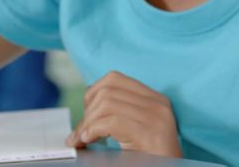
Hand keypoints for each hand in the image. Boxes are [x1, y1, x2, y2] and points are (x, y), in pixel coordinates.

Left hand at [66, 71, 181, 157]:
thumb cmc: (150, 158)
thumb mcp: (134, 130)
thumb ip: (117, 114)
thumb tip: (82, 116)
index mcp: (155, 98)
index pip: (114, 79)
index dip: (92, 94)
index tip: (86, 115)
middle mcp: (158, 104)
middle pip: (107, 91)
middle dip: (87, 112)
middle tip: (80, 133)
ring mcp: (157, 118)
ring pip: (106, 104)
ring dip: (87, 123)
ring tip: (83, 139)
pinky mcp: (151, 134)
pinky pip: (112, 122)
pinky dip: (93, 130)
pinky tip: (89, 140)